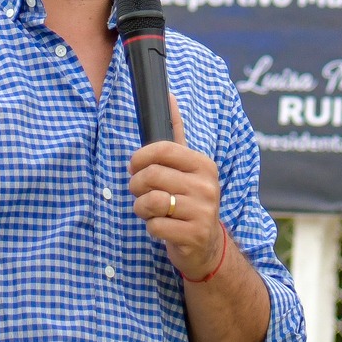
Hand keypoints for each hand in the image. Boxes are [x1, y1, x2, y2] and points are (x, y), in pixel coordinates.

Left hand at [129, 96, 230, 278]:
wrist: (206, 245)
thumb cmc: (189, 200)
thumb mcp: (187, 167)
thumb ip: (176, 133)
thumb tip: (169, 95)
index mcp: (204, 165)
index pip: (163, 149)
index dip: (140, 157)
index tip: (134, 166)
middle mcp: (207, 186)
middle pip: (151, 176)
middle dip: (136, 186)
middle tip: (140, 193)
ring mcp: (203, 211)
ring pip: (150, 201)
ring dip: (141, 208)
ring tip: (150, 211)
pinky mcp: (194, 235)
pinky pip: (154, 226)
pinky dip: (151, 228)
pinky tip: (163, 228)